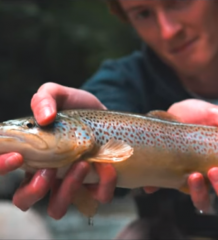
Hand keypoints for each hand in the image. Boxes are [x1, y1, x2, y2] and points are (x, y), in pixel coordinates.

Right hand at [7, 82, 117, 219]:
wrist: (109, 115)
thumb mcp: (59, 95)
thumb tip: (45, 116)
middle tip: (49, 169)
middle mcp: (46, 174)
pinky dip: (103, 184)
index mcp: (29, 154)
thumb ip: (45, 98)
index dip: (1, 167)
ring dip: (68, 190)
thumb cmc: (77, 109)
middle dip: (33, 191)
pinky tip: (105, 164)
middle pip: (25, 200)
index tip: (17, 157)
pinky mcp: (97, 186)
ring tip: (82, 163)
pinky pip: (98, 198)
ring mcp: (71, 184)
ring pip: (58, 207)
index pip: (2, 168)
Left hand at [143, 99, 217, 211]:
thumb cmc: (202, 117)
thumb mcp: (216, 114)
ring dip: (200, 194)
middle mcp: (215, 179)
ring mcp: (195, 181)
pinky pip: (167, 190)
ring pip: (203, 202)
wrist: (177, 114)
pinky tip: (155, 183)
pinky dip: (159, 187)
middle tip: (213, 171)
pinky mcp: (174, 178)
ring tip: (194, 176)